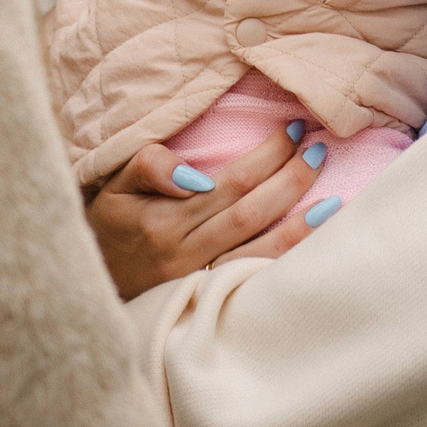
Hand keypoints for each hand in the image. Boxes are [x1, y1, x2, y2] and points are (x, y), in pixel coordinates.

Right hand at [86, 125, 325, 299]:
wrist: (94, 280)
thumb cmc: (110, 223)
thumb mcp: (115, 186)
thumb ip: (151, 167)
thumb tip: (197, 174)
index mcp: (162, 222)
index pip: (229, 183)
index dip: (266, 156)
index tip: (292, 129)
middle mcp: (183, 255)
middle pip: (250, 213)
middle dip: (290, 179)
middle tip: (317, 148)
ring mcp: (199, 281)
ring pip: (259, 251)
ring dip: (300, 224)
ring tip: (332, 195)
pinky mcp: (209, 297)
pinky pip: (255, 278)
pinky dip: (287, 258)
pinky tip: (314, 239)